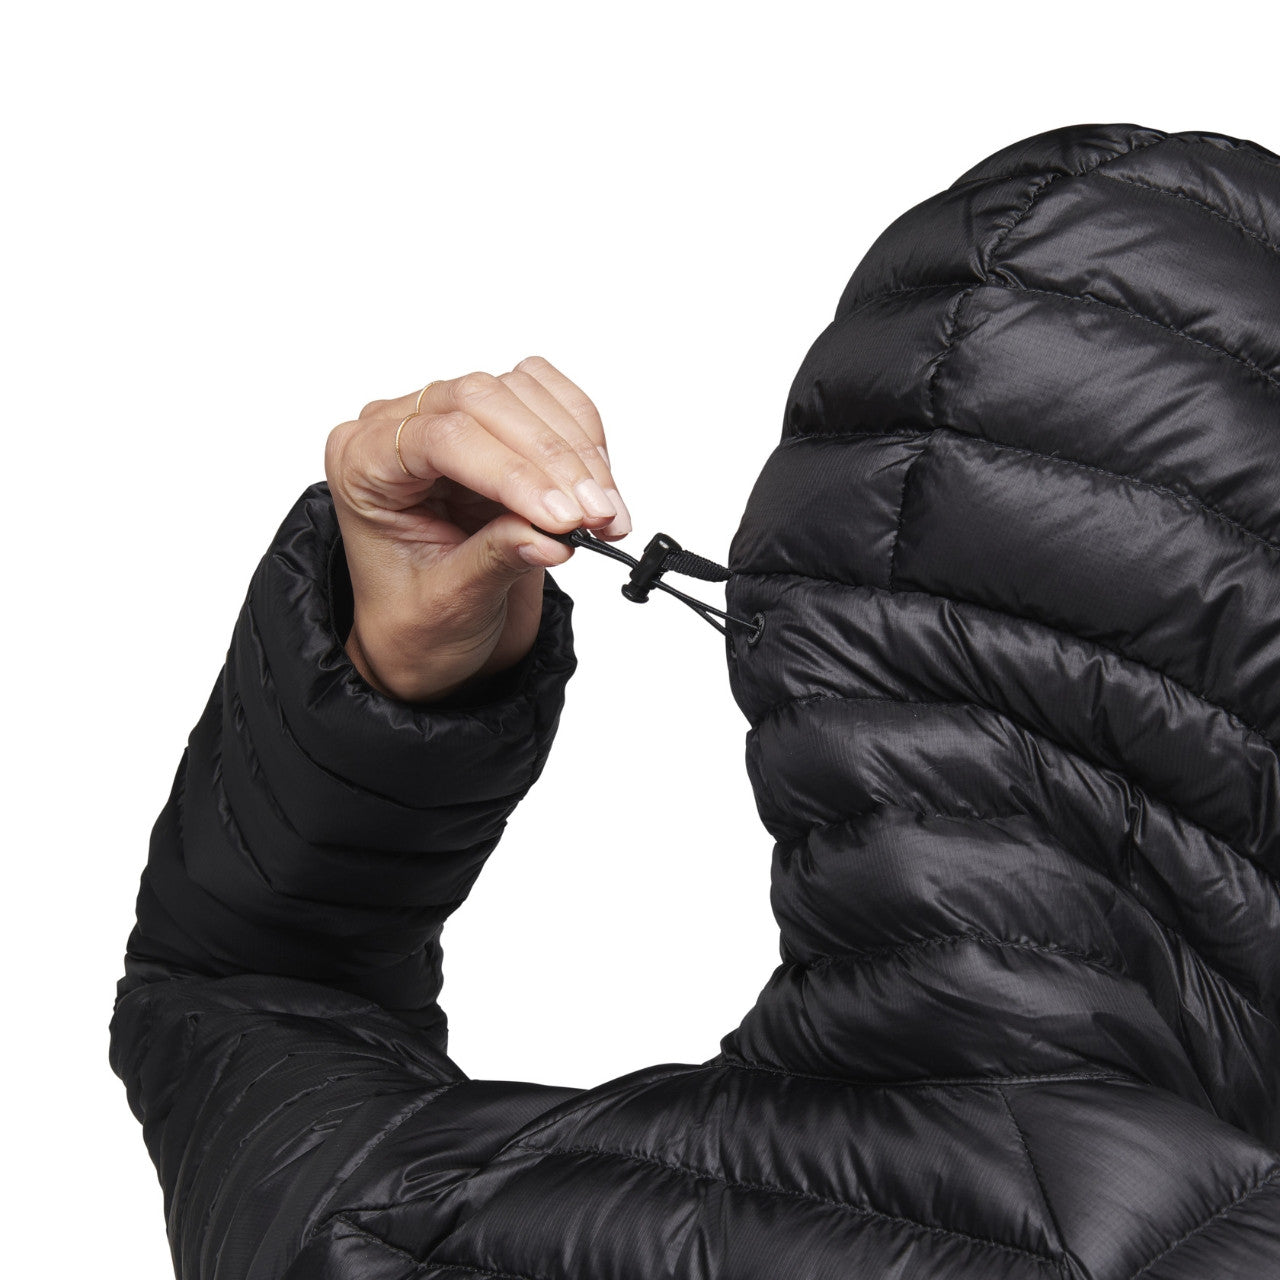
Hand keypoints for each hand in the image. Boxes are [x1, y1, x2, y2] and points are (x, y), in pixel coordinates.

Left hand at [324, 356, 631, 703]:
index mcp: (363, 464)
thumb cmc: (415, 622)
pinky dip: (585, 438)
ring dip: (579, 452)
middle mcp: (400, 428)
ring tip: (606, 516)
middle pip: (484, 399)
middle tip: (596, 516)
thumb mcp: (448, 604)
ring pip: (525, 392)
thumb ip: (495, 560)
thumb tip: (552, 535)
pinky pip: (550, 400)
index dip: (512, 471)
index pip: (443, 436)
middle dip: (552, 459)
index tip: (563, 518)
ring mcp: (451, 417)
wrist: (427, 637)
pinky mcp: (498, 425)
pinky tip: (599, 487)